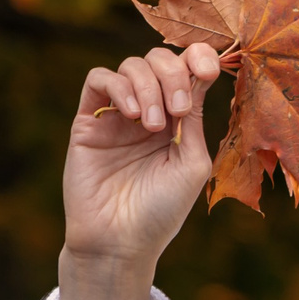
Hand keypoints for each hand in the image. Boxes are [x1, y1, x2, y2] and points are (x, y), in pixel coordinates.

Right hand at [57, 43, 220, 299]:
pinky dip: (119, 87)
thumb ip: (194, 120)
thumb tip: (197, 77)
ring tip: (153, 126)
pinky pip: (99, 79)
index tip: (210, 70)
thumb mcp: (191, 163)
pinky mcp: (88, 120)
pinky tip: (132, 115)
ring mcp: (117, 114)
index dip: (200, 57)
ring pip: (131, 65)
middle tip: (178, 112)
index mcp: (180, 120)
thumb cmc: (161, 210)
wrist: (120, 241)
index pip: (189, 71)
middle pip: (160, 60)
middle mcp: (150, 110)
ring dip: (149, 87)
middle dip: (174, 75)